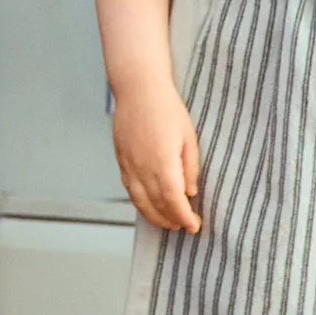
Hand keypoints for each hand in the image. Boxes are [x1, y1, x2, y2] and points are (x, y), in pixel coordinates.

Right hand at [112, 82, 200, 234]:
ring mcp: (128, 163)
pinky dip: (138, 201)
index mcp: (162, 161)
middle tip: (184, 226)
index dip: (184, 216)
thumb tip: (189, 191)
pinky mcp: (121, 157)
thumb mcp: (188, 137)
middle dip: (170, 219)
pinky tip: (147, 205)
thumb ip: (189, 167)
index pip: (173, 199)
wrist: (139, 89)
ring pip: (138, 199)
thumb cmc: (166, 108)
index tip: (194, 225)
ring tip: (167, 223)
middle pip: (155, 204)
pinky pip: (128, 187)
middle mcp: (142, 166)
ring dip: (153, 215)